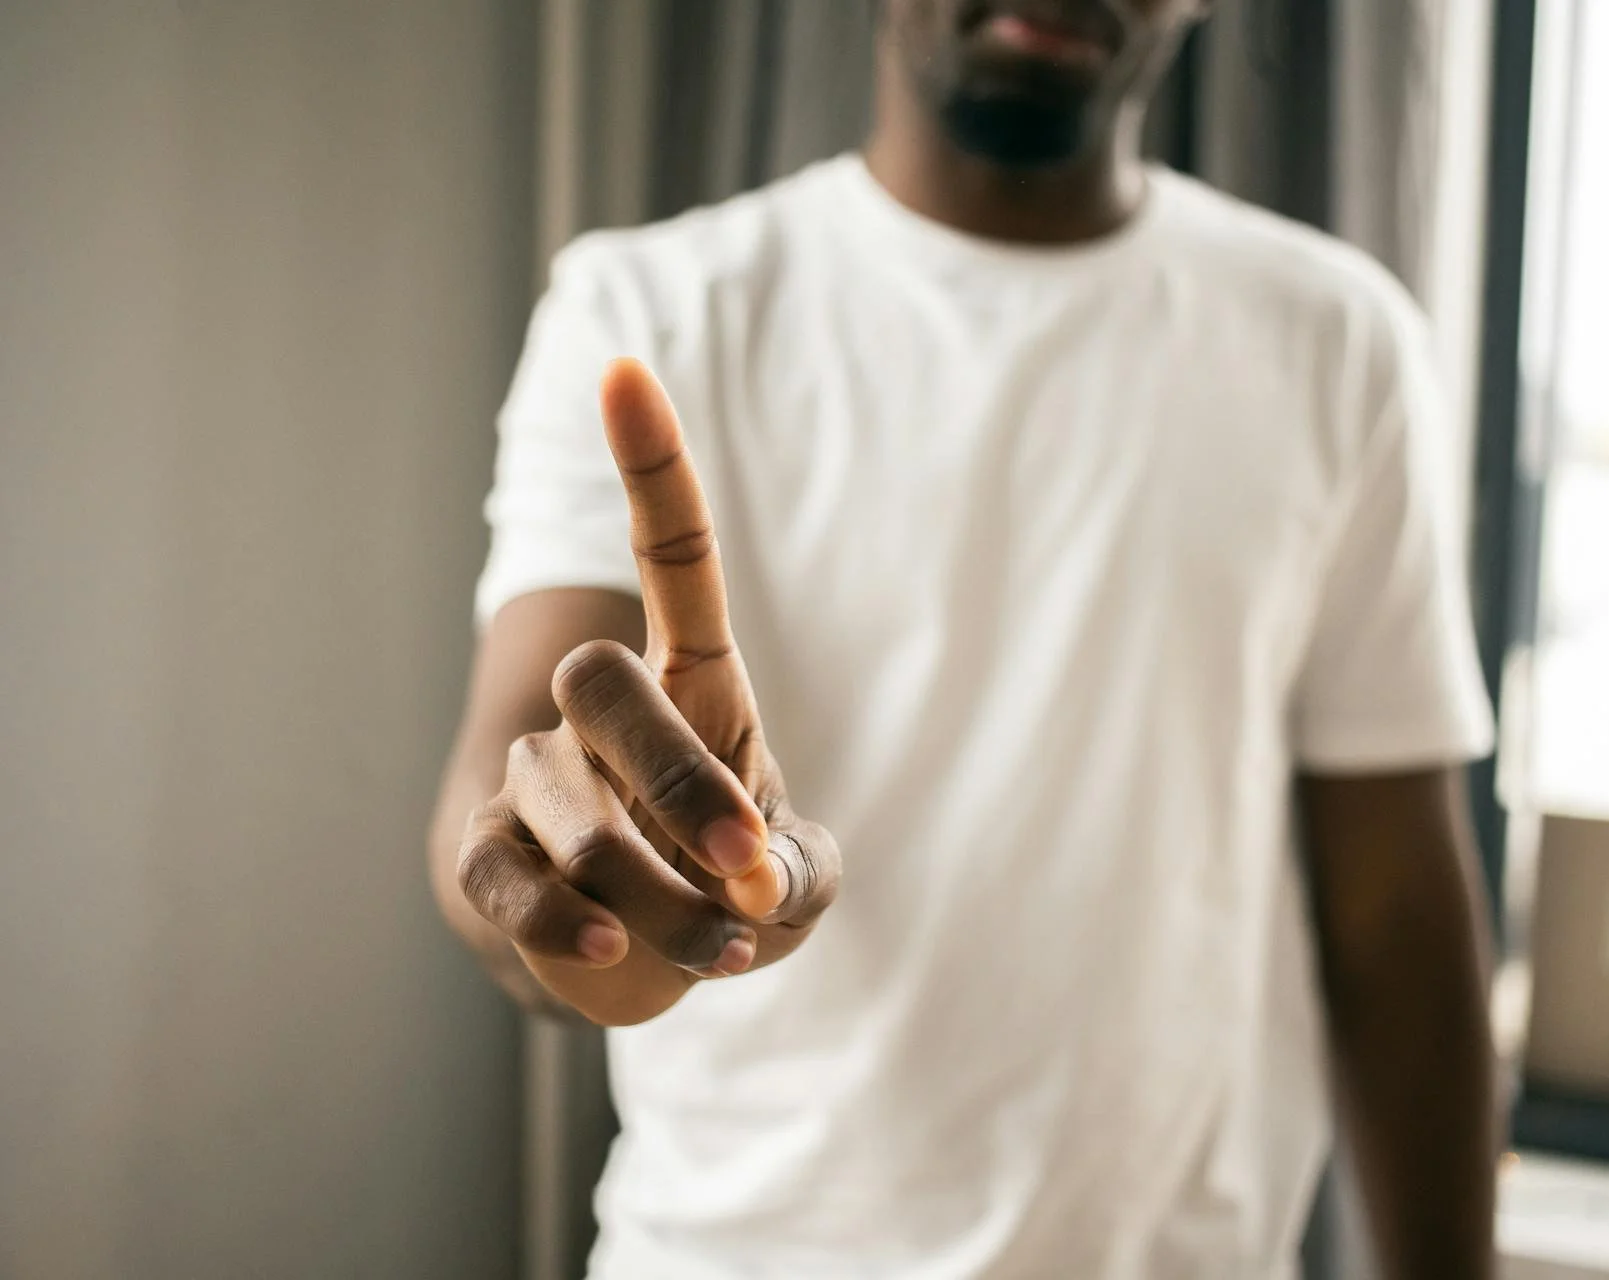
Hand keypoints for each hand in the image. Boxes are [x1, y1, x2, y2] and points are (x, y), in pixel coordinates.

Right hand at [455, 359, 839, 1024]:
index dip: (650, 470)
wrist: (640, 957)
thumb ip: (794, 878)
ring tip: (718, 951)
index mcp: (694, 685)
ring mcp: (536, 776)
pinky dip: (563, 920)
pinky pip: (504, 875)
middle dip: (679, 783)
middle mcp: (603, 711)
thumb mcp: (793, 881)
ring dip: (653, 894)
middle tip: (746, 871)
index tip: (624, 371)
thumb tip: (745, 887)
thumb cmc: (729, 889)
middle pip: (603, 682)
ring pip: (569, 806)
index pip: (671, 559)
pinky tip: (614, 950)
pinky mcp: (486, 854)